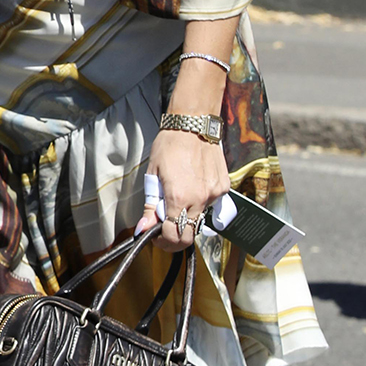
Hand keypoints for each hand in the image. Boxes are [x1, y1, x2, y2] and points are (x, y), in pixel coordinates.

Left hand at [139, 129, 229, 247]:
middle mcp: (200, 199)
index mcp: (179, 197)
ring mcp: (214, 194)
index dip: (163, 241)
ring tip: (178, 201)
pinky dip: (200, 204)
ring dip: (188, 218)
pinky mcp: (223, 188)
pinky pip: (211, 205)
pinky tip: (192, 188)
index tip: (156, 236)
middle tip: (165, 229)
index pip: (174, 235)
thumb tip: (143, 229)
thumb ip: (151, 206)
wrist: (193, 125)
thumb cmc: (169, 146)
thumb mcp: (153, 175)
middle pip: (189, 234)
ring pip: (201, 220)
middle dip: (175, 238)